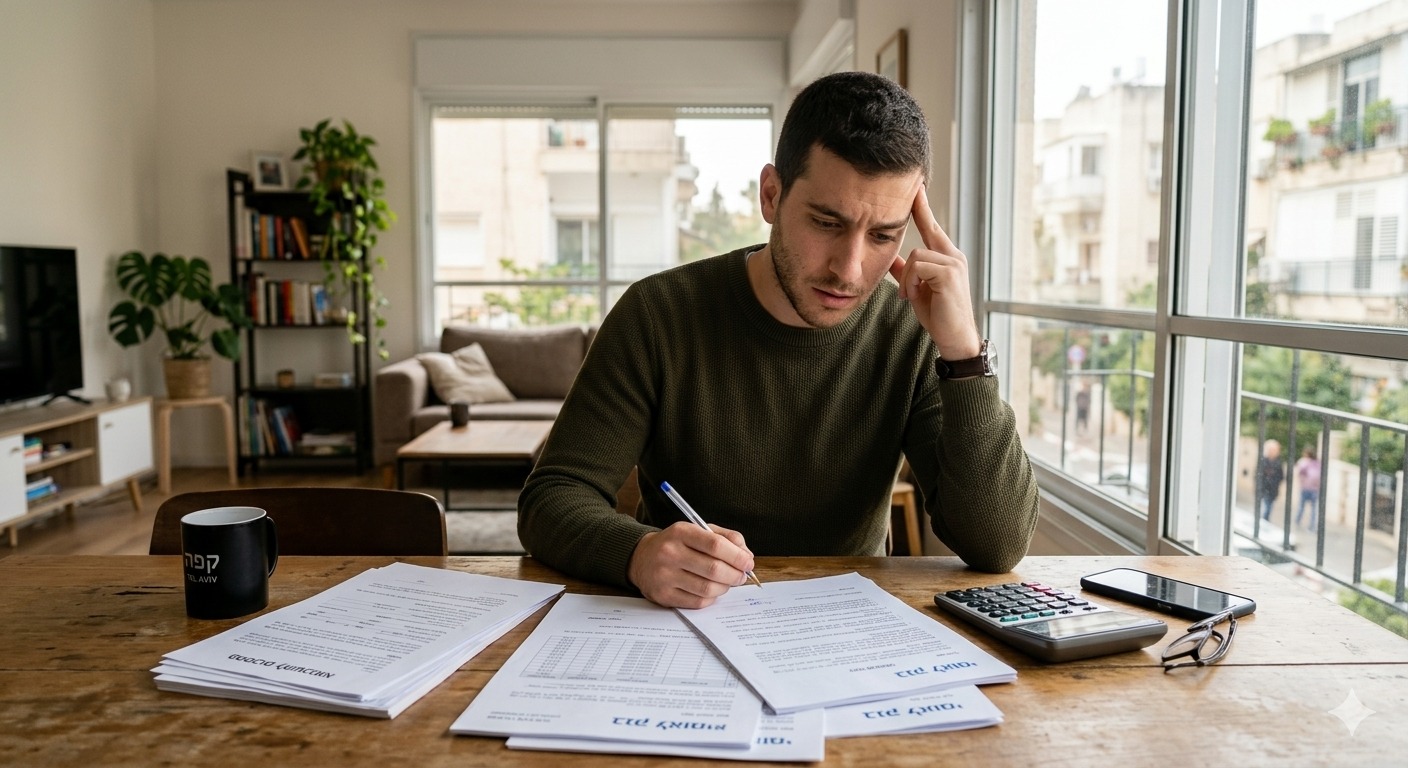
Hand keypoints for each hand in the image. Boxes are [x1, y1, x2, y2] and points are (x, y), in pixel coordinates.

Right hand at [627, 522, 755, 607]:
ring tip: (728, 582)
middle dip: (735, 575)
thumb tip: (746, 556)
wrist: (641, 558)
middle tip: (742, 576)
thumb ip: (726, 538)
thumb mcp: (698, 530)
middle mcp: (670, 553)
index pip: (715, 545)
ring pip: (708, 588)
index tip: (748, 562)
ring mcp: (665, 576)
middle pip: (714, 569)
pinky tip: (712, 590)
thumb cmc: (677, 544)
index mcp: (681, 532)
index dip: (737, 556)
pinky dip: (711, 598)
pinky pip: (698, 602)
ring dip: (725, 587)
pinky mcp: (663, 596)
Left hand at [888, 185, 982, 359]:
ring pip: (917, 254)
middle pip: (929, 228)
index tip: (917, 188)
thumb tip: (891, 258)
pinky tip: (912, 296)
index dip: (923, 208)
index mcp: (947, 258)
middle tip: (915, 188)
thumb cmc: (938, 315)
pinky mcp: (949, 274)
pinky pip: (918, 266)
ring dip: (906, 277)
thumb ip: (905, 272)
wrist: (954, 338)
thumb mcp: (916, 289)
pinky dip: (910, 282)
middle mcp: (954, 256)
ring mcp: (954, 264)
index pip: (932, 227)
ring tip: (907, 294)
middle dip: (919, 210)